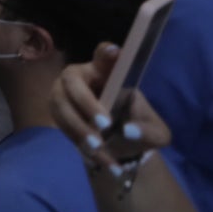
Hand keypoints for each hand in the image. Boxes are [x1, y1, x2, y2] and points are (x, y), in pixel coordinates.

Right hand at [51, 43, 172, 169]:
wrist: (120, 147)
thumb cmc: (136, 127)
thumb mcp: (155, 133)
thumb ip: (149, 131)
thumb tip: (128, 131)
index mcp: (109, 73)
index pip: (104, 54)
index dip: (106, 52)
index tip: (114, 53)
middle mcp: (83, 76)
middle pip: (73, 79)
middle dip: (86, 102)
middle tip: (105, 125)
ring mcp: (65, 92)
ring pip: (61, 104)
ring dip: (79, 127)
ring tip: (98, 149)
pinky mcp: (57, 111)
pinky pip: (61, 125)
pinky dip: (79, 143)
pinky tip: (100, 159)